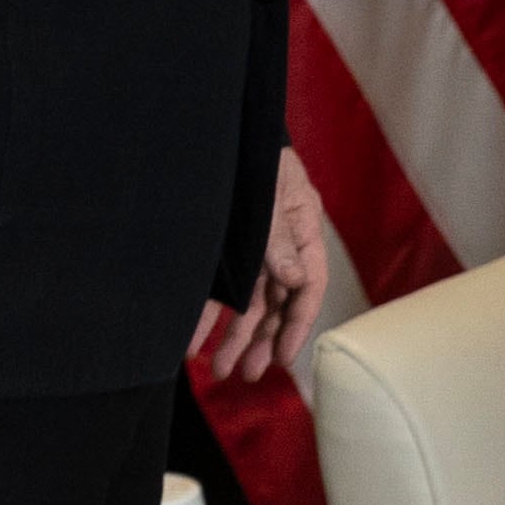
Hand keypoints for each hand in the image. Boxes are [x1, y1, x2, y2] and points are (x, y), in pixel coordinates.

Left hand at [192, 146, 327, 383]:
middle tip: (247, 374)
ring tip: (220, 370)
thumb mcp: (272, 192)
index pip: (309, 284)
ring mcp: (252, 251)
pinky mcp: (224, 253)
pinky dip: (207, 318)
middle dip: (262, 341)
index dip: (298, 324)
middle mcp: (280, 246)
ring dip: (235, 338)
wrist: (225, 129)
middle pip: (277, 303)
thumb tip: (295, 279)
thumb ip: (280, 236)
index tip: (284, 358)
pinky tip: (194, 343)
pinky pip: (218, 291)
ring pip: (249, 304)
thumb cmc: (257, 155)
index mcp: (303, 228)